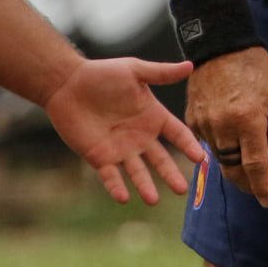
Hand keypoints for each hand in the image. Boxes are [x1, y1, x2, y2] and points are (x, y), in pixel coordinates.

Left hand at [43, 57, 204, 203]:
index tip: (200, 158)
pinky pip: (111, 176)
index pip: (177, 134)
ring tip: (153, 200)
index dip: (188, 145)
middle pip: (160, 160)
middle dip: (171, 175)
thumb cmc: (102, 73)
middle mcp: (140, 137)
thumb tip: (190, 66)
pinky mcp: (100, 158)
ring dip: (145, 186)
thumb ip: (161, 73)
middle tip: (182, 190)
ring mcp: (120, 150)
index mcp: (152, 116)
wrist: (67, 84)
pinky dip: (117, 187)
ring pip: (138, 173)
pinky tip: (124, 197)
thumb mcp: (134, 70)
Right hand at [185, 46, 267, 206]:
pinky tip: (230, 139)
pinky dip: (220, 146)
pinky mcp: (191, 119)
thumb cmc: (256, 67)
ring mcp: (204, 124)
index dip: (262, 185)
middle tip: (256, 187)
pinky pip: (207, 143)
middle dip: (246, 182)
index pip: (255, 164)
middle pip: (234, 168)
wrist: (219, 45)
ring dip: (234, 164)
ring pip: (220, 157)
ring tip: (246, 162)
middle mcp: (223, 126)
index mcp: (248, 119)